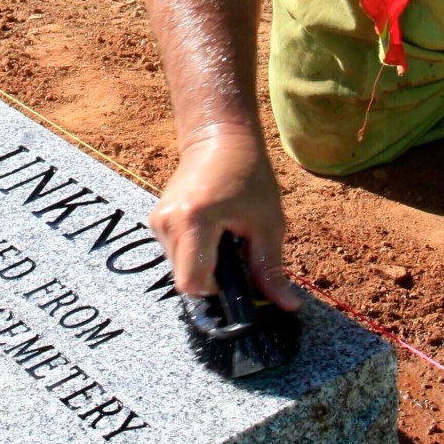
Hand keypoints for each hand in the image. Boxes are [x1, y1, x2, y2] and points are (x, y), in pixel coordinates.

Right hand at [147, 126, 298, 309]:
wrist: (218, 138)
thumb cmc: (248, 175)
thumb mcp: (267, 222)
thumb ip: (270, 267)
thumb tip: (287, 305)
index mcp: (194, 221)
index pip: (193, 282)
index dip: (218, 291)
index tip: (240, 277)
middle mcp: (167, 223)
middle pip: (186, 279)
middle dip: (214, 278)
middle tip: (237, 254)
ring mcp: (157, 222)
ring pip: (180, 269)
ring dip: (205, 266)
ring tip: (225, 239)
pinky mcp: (156, 221)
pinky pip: (176, 255)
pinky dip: (196, 254)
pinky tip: (212, 233)